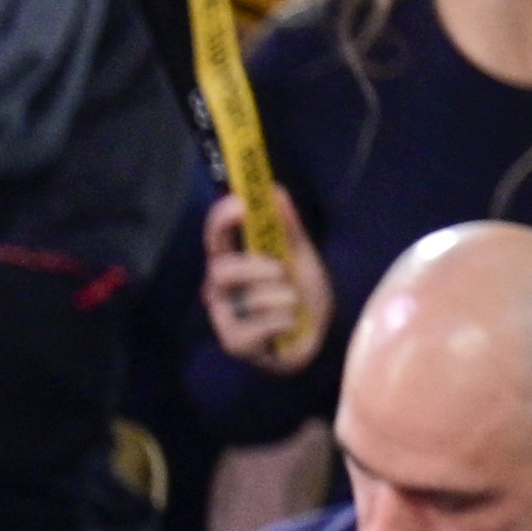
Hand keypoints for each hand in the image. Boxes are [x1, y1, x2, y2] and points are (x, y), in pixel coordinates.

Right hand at [199, 188, 328, 373]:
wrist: (317, 335)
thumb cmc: (302, 292)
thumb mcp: (300, 255)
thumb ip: (287, 225)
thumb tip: (274, 188)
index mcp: (232, 259)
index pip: (214, 234)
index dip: (222, 217)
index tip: (242, 205)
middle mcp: (219, 286)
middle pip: (221, 269)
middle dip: (256, 268)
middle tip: (282, 270)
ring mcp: (223, 315)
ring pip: (247, 298)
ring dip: (282, 298)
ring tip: (294, 303)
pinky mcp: (234, 341)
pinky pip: (258, 327)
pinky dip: (283, 322)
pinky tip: (289, 324)